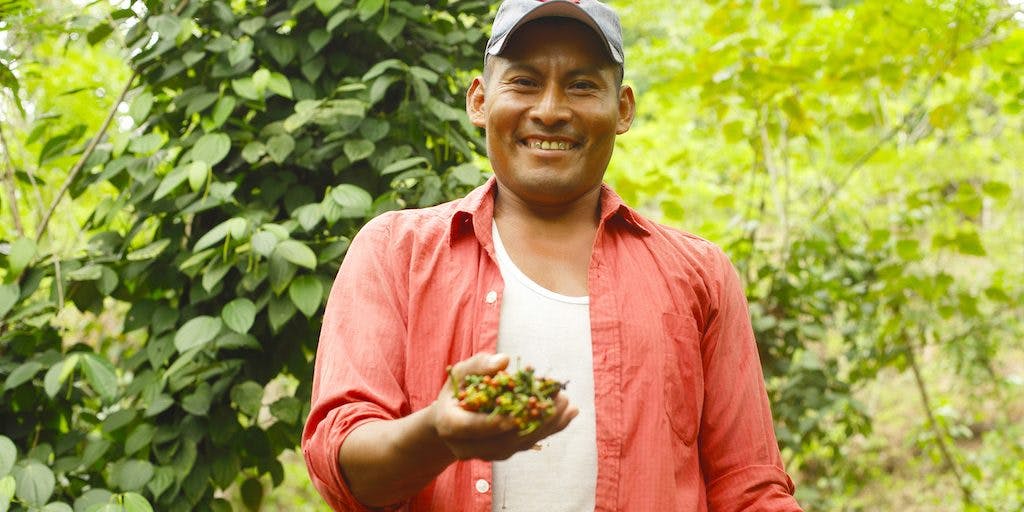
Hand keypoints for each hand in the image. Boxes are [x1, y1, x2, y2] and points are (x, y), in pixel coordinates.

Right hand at [429, 352, 578, 460]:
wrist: (452, 422)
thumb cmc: (457, 392)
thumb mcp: (460, 373)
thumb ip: (479, 365)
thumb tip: (504, 361)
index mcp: (451, 425)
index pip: (472, 427)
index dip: (494, 423)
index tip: (517, 414)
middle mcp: (468, 446)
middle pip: (504, 440)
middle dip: (533, 420)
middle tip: (558, 399)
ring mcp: (487, 453)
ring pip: (520, 444)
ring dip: (547, 425)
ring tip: (567, 404)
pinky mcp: (503, 454)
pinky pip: (528, 443)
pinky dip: (549, 429)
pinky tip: (568, 414)